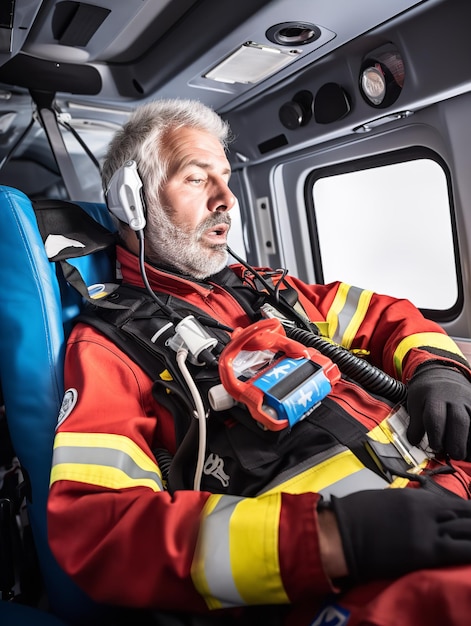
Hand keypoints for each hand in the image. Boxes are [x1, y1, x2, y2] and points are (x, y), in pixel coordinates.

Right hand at [329, 488, 470, 582]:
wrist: (341, 532)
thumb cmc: (355, 515)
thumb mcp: (386, 501)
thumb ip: (408, 506)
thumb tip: (420, 515)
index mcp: (415, 497)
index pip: (454, 504)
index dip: (469, 512)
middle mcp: (425, 510)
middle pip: (464, 516)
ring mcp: (427, 530)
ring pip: (466, 531)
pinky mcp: (425, 551)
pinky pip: (459, 550)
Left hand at [406, 363, 470, 458]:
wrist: (442, 374)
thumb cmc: (426, 393)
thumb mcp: (415, 403)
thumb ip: (415, 424)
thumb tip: (413, 443)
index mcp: (434, 397)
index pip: (436, 418)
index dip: (436, 435)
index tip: (434, 447)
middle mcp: (455, 398)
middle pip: (459, 422)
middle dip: (456, 442)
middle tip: (452, 455)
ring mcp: (469, 402)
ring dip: (468, 442)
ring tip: (462, 455)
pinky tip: (468, 448)